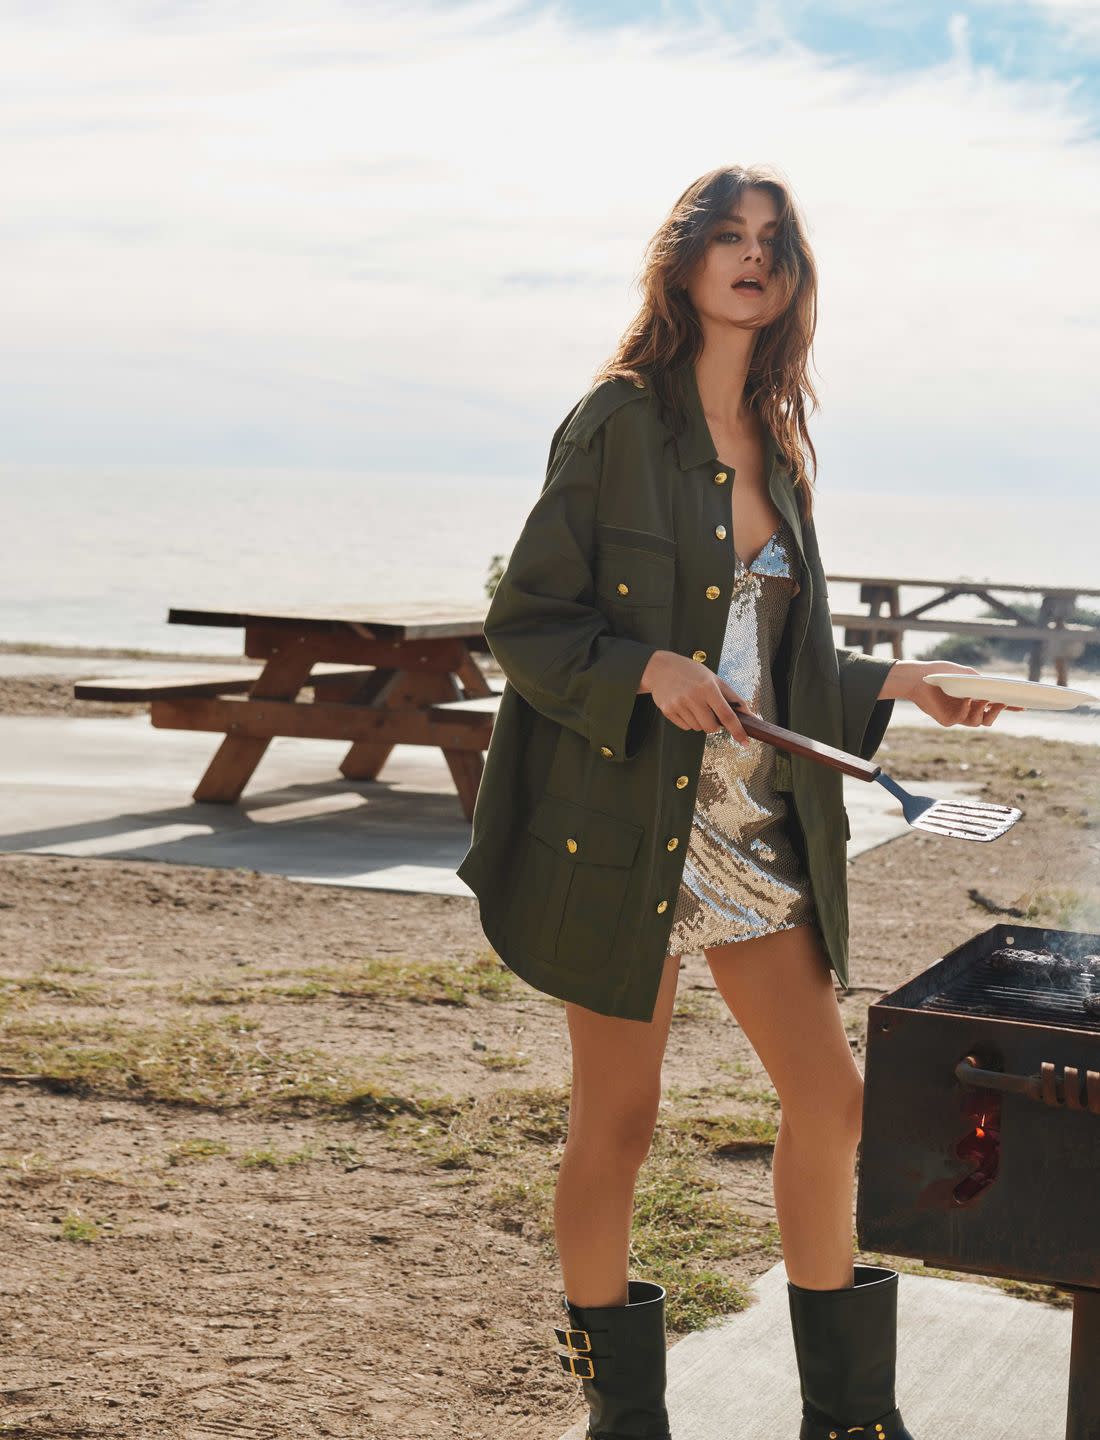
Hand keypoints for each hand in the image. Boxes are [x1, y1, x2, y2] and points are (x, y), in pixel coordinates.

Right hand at [641, 650, 754, 744]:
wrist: (661, 668)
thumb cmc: (691, 672)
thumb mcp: (714, 678)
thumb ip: (732, 697)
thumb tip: (749, 715)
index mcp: (708, 687)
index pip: (727, 715)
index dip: (738, 730)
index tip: (745, 742)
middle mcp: (693, 696)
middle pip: (711, 727)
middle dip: (715, 726)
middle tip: (710, 713)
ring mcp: (679, 704)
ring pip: (698, 728)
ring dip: (700, 722)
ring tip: (694, 705)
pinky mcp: (668, 711)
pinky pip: (685, 727)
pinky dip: (688, 721)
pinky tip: (684, 707)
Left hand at [892, 660, 1025, 727]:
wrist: (919, 678)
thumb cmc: (942, 674)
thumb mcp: (966, 675)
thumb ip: (981, 682)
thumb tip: (995, 688)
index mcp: (975, 698)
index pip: (995, 705)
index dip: (1010, 707)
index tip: (1024, 706)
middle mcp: (968, 709)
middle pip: (989, 719)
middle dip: (998, 711)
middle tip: (1001, 702)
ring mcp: (958, 716)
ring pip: (979, 722)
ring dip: (983, 712)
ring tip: (982, 700)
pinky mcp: (947, 720)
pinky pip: (963, 719)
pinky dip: (967, 709)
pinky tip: (966, 700)